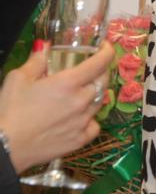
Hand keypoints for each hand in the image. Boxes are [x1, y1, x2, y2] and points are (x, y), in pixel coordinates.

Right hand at [0, 42, 113, 171]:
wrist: (5, 147)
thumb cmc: (9, 111)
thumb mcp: (18, 79)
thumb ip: (36, 61)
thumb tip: (45, 47)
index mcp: (68, 83)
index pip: (100, 62)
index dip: (107, 51)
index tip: (105, 47)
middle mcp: (81, 101)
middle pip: (103, 81)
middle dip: (101, 71)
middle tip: (92, 68)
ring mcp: (83, 121)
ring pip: (100, 102)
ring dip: (95, 94)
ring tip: (81, 92)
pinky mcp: (81, 140)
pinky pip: (95, 125)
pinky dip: (91, 119)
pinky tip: (80, 117)